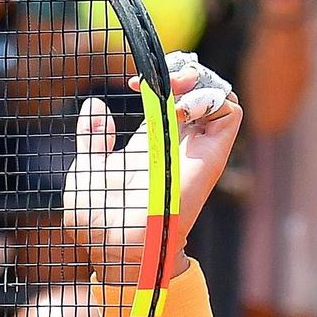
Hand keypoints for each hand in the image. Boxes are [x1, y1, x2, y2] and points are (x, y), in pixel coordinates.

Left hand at [64, 53, 240, 284]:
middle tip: (163, 75)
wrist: (116, 248)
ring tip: (174, 89)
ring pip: (219, 93)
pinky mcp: (210, 156)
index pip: (170, 94)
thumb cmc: (97, 219)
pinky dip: (212, 99)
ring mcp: (195, 147)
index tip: (132, 82)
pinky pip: (229, 114)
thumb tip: (95, 104)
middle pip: (199, 86)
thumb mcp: (87, 169)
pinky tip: (182, 108)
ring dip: (200, 80)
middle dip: (185, 69)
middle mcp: (176, 140)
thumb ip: (92, 138)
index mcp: (149, 141)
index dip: (159, 77)